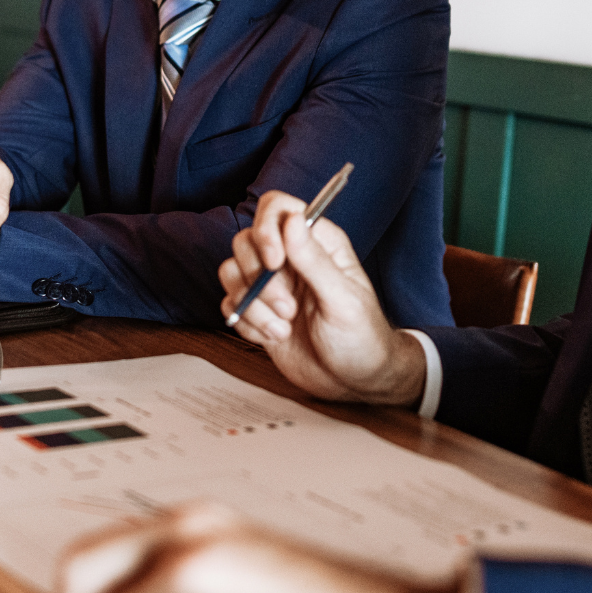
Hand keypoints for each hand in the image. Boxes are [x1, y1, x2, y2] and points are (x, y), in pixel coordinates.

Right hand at [219, 191, 426, 405]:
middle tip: (289, 309)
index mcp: (319, 243)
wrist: (353, 383)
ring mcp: (271, 285)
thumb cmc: (361, 339)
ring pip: (232, 272)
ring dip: (252, 305)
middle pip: (246, 241)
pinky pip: (229, 304)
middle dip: (259, 278)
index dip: (266, 230)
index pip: (277, 209)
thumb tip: (292, 220)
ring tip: (283, 328)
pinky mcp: (257, 311)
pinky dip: (246, 323)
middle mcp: (291, 258)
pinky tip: (273, 338)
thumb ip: (314, 260)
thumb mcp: (343, 300)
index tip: (274, 262)